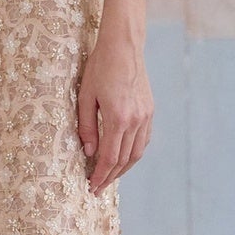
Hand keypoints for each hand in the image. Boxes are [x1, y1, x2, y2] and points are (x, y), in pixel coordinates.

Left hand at [76, 31, 152, 192]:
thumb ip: (86, 127)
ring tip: (110, 177)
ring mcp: (145, 116)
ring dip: (123, 168)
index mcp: (117, 118)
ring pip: (136, 153)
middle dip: (110, 177)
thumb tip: (89, 152)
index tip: (91, 187)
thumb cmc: (99, 68)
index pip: (109, 158)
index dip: (100, 175)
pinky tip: (124, 157)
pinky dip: (134, 153)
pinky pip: (144, 140)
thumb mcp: (85, 97)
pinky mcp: (149, 111)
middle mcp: (135, 120)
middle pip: (124, 160)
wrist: (123, 47)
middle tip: (98, 187)